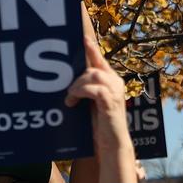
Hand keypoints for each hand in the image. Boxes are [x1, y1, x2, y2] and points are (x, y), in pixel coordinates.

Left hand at [65, 37, 129, 156]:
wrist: (111, 145)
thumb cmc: (99, 127)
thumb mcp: (90, 104)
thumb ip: (84, 91)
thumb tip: (67, 82)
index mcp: (112, 81)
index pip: (100, 61)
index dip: (92, 49)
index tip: (82, 38)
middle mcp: (116, 83)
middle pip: (94, 67)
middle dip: (77, 76)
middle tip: (67, 89)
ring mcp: (115, 91)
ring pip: (92, 75)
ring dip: (76, 85)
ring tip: (70, 98)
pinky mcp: (110, 101)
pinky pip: (93, 88)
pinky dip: (80, 93)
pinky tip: (72, 102)